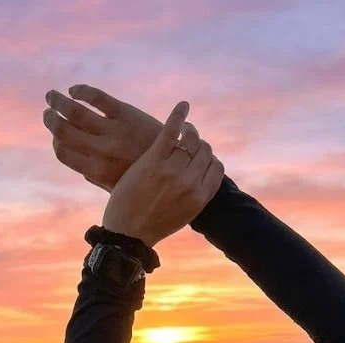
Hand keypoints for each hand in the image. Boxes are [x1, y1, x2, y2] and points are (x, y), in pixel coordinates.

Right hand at [43, 85, 165, 192]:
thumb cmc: (148, 181)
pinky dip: (81, 90)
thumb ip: (99, 177)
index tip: (56, 136)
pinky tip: (74, 89)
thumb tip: (82, 168)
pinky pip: (95, 97)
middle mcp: (101, 151)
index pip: (63, 152)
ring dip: (58, 101)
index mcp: (96, 171)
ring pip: (74, 111)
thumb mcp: (119, 186)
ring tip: (51, 96)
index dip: (56, 142)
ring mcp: (113, 131)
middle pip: (63, 131)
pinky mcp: (126, 114)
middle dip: (51, 120)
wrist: (179, 170)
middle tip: (47, 111)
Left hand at [100, 100, 223, 247]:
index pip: (217, 168)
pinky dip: (178, 115)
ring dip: (189, 131)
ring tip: (183, 128)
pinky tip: (183, 106)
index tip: (200, 157)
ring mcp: (172, 170)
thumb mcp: (182, 215)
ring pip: (190, 140)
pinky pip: (170, 131)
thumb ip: (194, 195)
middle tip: (189, 140)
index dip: (209, 160)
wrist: (127, 235)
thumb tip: (200, 178)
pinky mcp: (153, 160)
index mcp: (200, 197)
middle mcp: (190, 183)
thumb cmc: (152, 227)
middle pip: (204, 151)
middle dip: (199, 145)